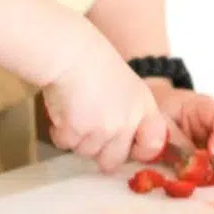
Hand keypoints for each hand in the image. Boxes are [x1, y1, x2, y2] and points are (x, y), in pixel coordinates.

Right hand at [43, 24, 167, 172]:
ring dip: (77, 138)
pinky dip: (60, 132)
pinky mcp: (76, 131)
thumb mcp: (128, 87)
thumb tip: (124, 143)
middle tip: (90, 129)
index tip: (128, 146)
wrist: (70, 53)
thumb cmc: (95, 65)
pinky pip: (65, 144)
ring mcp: (102, 129)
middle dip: (99, 151)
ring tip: (75, 110)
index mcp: (143, 108)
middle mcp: (126, 122)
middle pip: (113, 160)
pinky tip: (63, 110)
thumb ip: (131, 114)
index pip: (153, 144)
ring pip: (85, 152)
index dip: (139, 150)